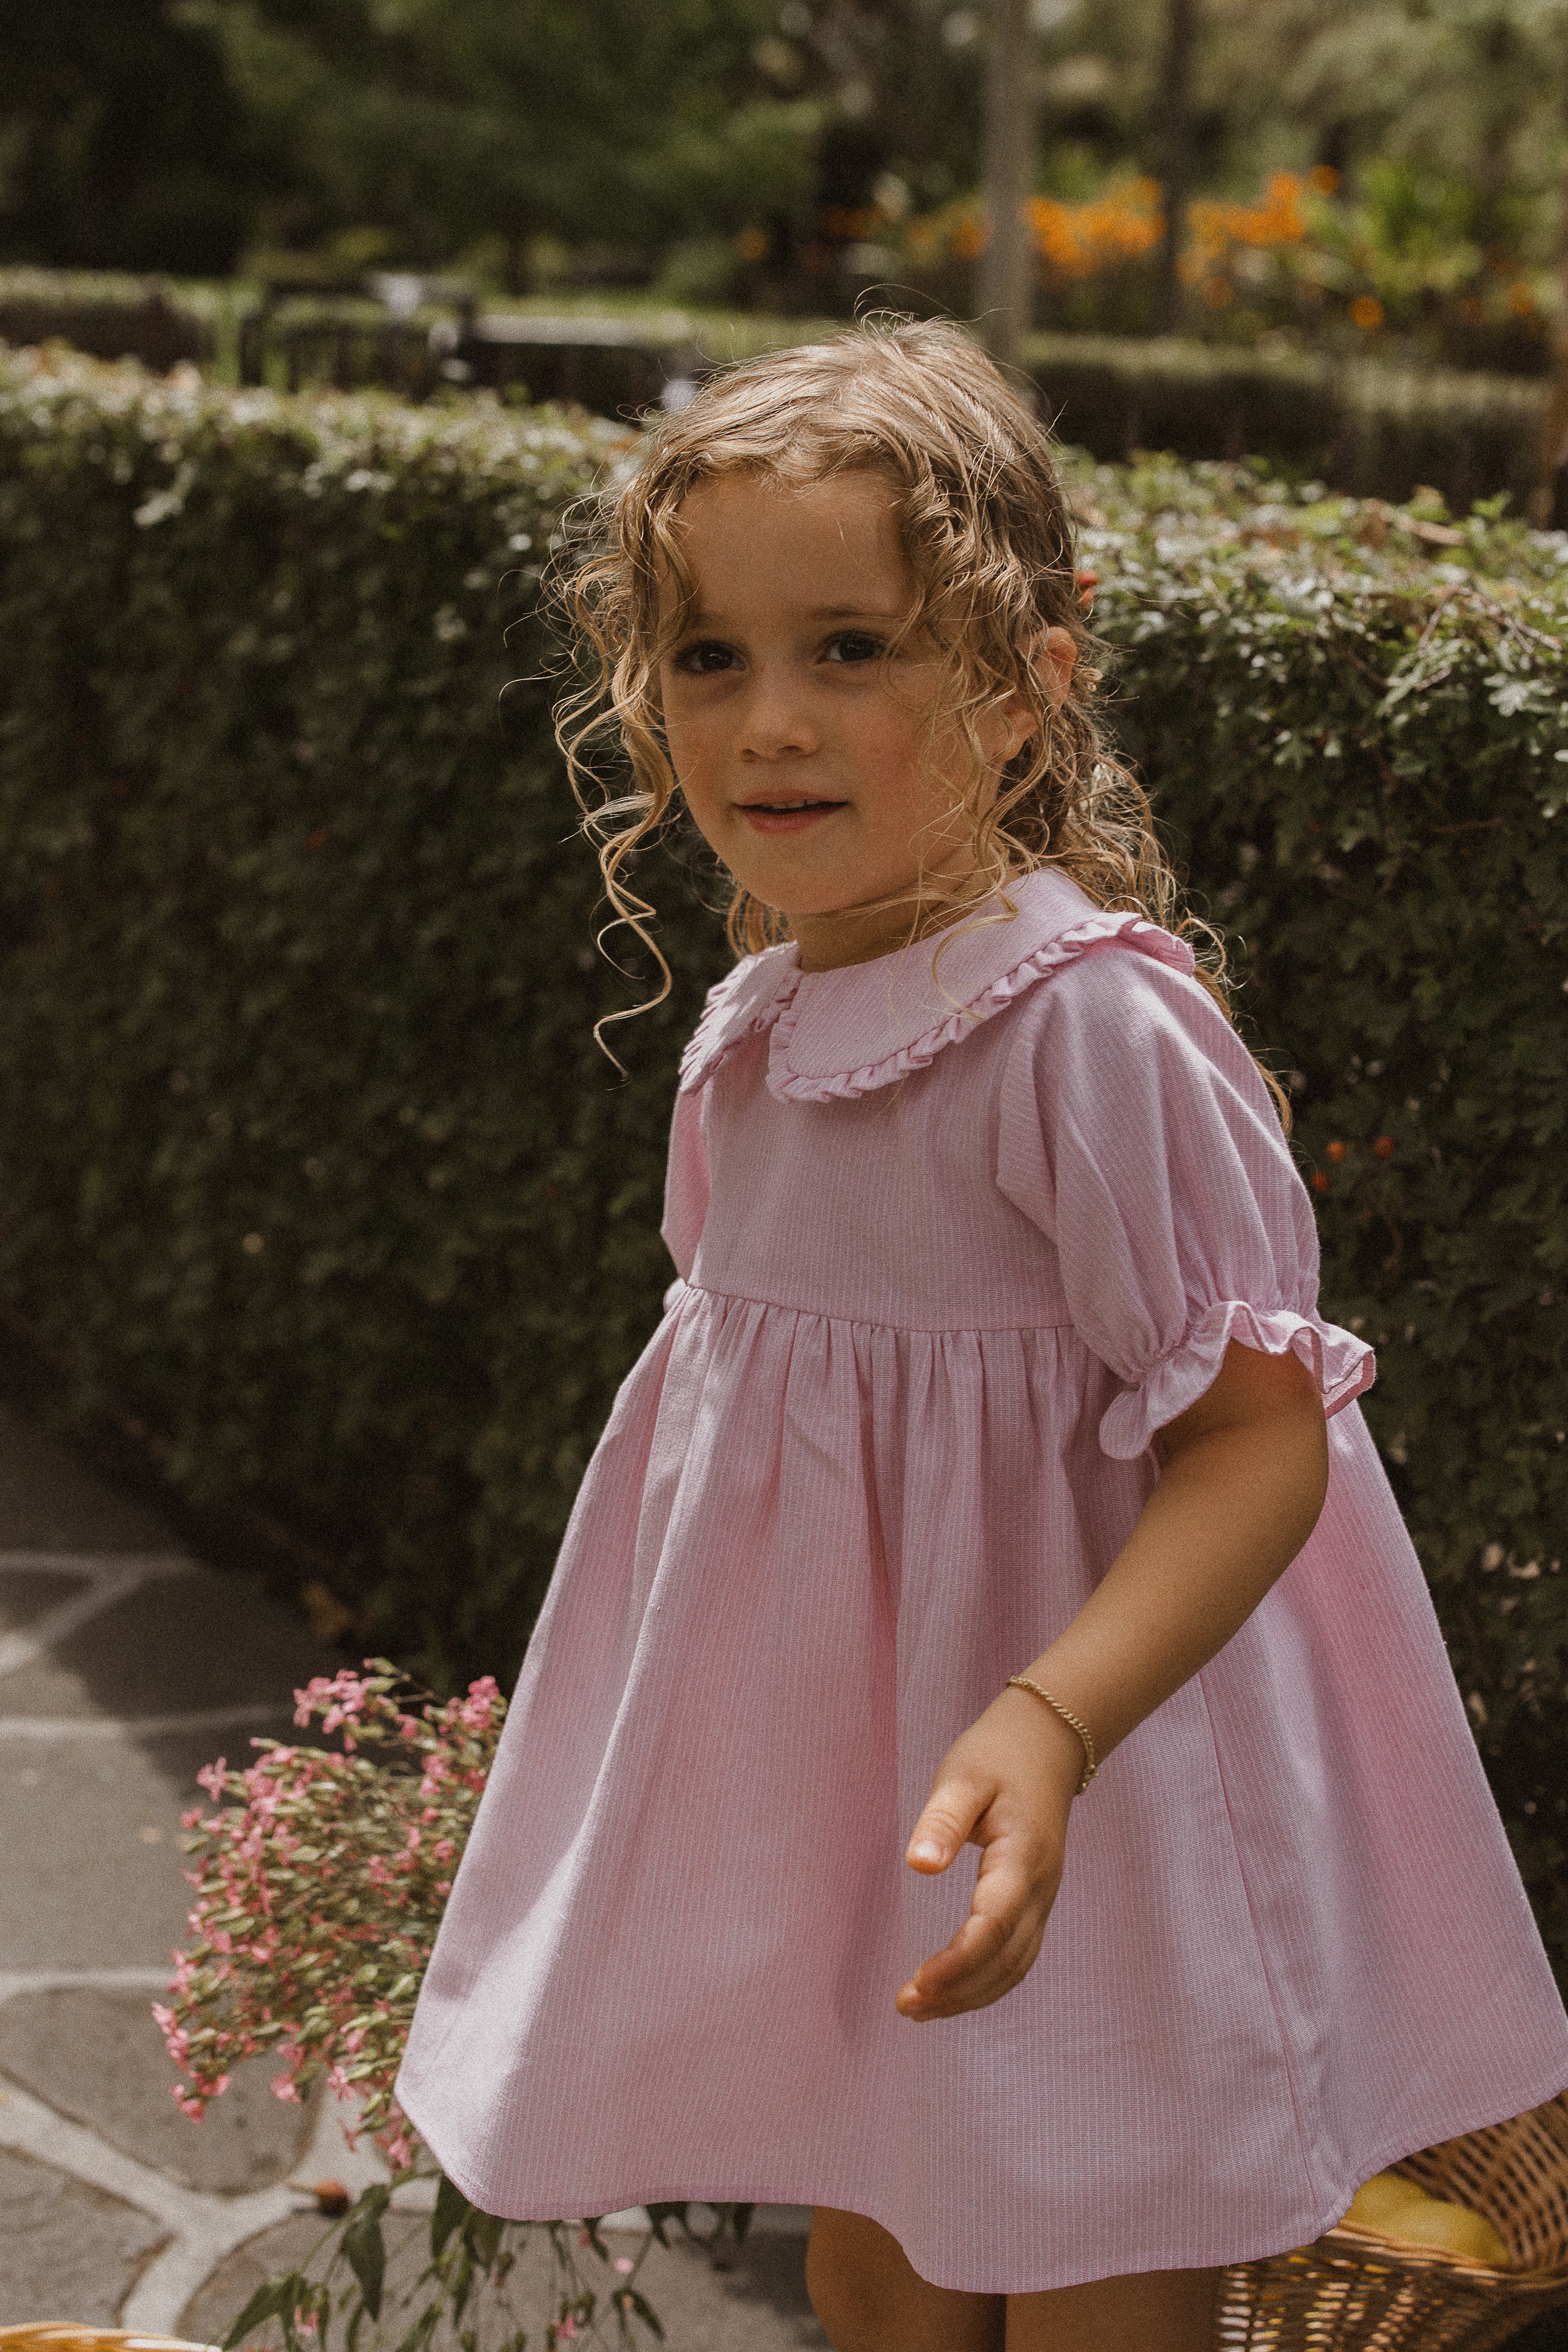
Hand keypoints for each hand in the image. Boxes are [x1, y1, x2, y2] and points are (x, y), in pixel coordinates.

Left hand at [894, 1686, 1082, 2021]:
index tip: (918, 1982)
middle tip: (906, 2006)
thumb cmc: (998, 1757)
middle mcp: (1040, 1887)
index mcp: (1022, 1857)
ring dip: (971, 1995)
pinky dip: (987, 1982)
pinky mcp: (1035, 1901)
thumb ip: (943, 1819)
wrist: (1046, 1745)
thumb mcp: (963, 1776)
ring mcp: (1043, 1898)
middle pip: (1006, 1959)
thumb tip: (918, 1865)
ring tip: (919, 2008)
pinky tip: (953, 1991)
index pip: (994, 1924)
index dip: (958, 1960)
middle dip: (958, 1991)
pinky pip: (1018, 1956)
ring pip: (1015, 1966)